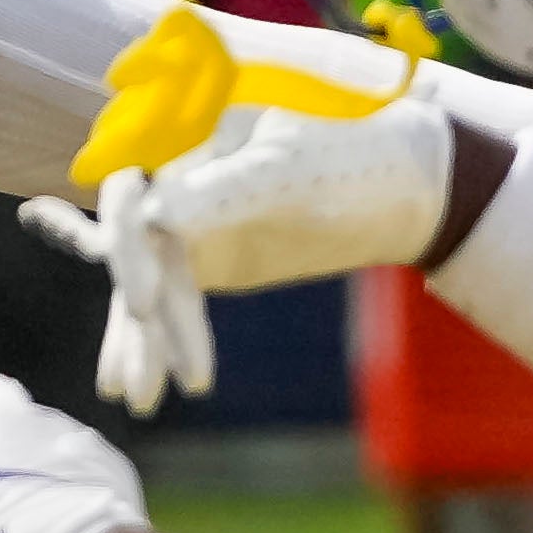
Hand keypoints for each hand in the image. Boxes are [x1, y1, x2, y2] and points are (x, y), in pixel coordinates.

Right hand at [10, 5, 460, 411]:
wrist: (406, 184)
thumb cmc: (355, 158)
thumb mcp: (290, 174)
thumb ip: (223, 191)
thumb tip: (155, 216)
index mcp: (183, 130)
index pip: (129, 189)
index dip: (126, 246)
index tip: (143, 304)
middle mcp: (171, 170)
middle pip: (133, 245)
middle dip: (141, 312)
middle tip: (147, 378)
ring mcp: (184, 215)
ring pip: (146, 279)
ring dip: (144, 340)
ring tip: (143, 402)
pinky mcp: (200, 254)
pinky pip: (167, 299)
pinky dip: (157, 339)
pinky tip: (139, 386)